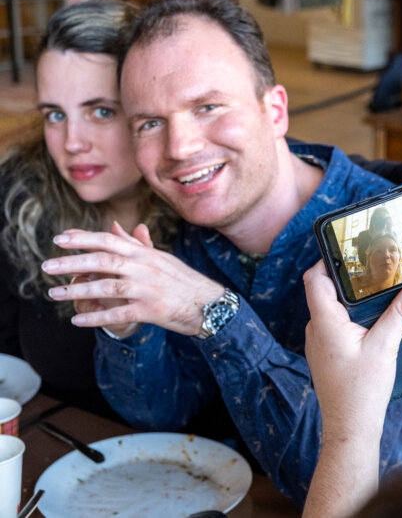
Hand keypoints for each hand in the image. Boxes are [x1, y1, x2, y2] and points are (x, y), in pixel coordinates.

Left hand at [42, 223, 224, 336]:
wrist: (209, 304)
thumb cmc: (183, 280)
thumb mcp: (160, 257)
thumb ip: (135, 244)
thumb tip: (114, 226)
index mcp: (145, 253)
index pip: (109, 240)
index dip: (83, 239)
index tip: (59, 239)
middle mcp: (145, 268)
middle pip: (103, 261)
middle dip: (72, 263)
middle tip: (47, 266)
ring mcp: (148, 290)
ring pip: (107, 287)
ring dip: (78, 291)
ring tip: (55, 294)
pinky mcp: (151, 311)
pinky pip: (119, 314)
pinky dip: (97, 317)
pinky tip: (78, 320)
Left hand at [303, 261, 401, 517]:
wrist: (350, 427)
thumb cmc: (362, 390)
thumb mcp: (385, 346)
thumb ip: (401, 312)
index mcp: (324, 321)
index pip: (314, 278)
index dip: (327, 259)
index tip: (349, 249)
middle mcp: (315, 329)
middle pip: (323, 290)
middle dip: (346, 277)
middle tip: (371, 264)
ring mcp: (318, 343)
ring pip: (329, 308)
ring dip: (349, 298)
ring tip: (375, 288)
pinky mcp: (325, 354)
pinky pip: (333, 324)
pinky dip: (349, 315)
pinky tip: (370, 319)